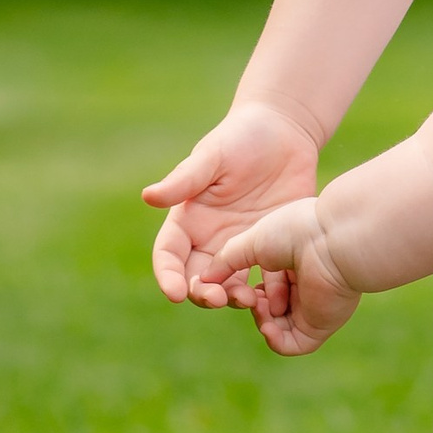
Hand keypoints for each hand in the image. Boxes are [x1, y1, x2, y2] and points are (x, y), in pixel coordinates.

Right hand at [143, 99, 320, 306]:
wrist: (284, 132)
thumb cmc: (241, 137)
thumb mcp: (212, 156)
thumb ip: (183, 180)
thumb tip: (148, 196)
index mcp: (188, 220)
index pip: (169, 255)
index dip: (168, 276)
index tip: (175, 292)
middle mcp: (210, 239)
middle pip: (197, 278)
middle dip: (203, 294)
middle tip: (218, 299)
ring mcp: (241, 246)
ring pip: (231, 284)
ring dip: (234, 298)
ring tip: (248, 301)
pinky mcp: (271, 248)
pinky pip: (266, 278)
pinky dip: (267, 293)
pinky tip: (275, 298)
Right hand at [211, 196, 363, 356]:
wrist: (331, 242)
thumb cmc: (295, 231)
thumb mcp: (251, 241)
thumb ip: (226, 260)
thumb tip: (203, 279)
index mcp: (292, 261)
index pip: (261, 284)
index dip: (242, 286)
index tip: (231, 283)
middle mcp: (304, 284)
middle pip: (267, 306)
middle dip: (251, 303)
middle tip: (248, 296)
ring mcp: (313, 306)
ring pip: (277, 326)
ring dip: (261, 319)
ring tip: (261, 305)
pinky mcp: (321, 325)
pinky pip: (293, 344)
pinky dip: (275, 339)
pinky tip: (268, 325)